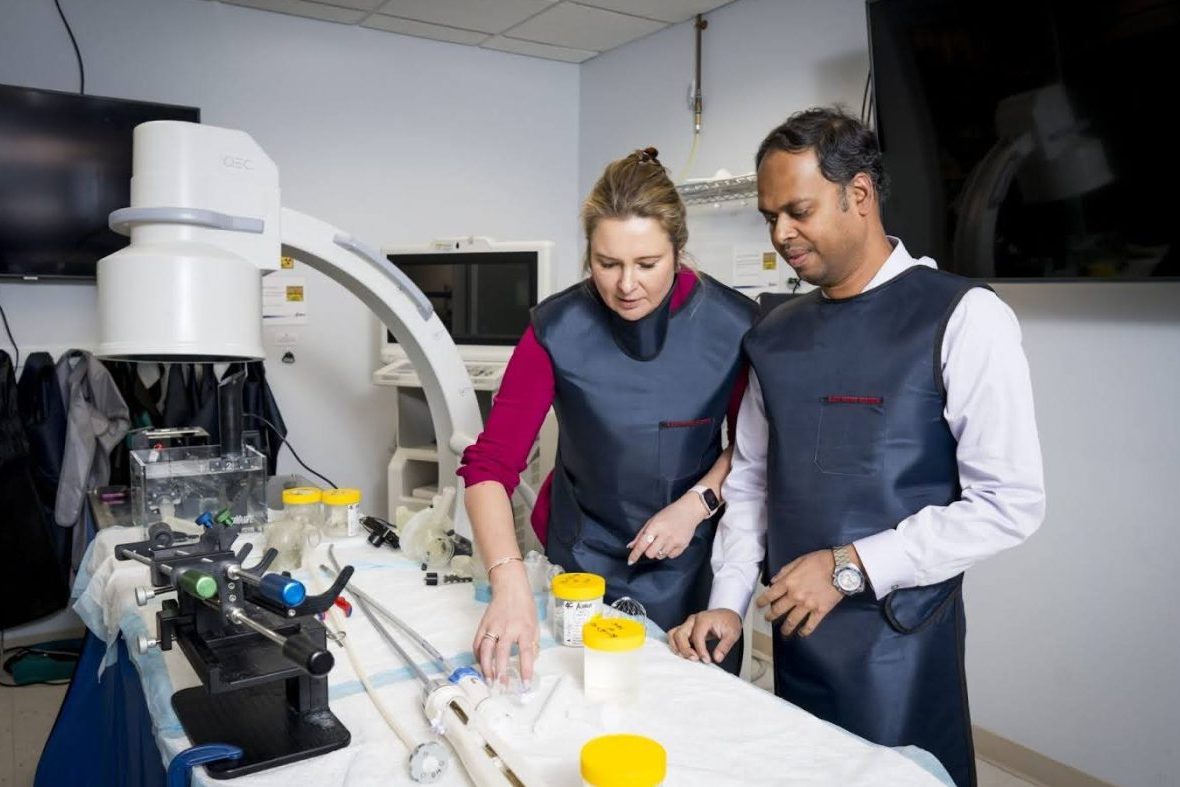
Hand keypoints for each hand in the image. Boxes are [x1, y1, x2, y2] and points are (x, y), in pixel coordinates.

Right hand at [471, 563, 538, 683]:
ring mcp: (493, 626)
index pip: (526, 652)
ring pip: (486, 649)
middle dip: (500, 671)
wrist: (510, 588)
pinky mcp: (483, 624)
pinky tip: (480, 664)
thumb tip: (531, 662)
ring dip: (486, 667)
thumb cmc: (525, 607)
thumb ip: (533, 644)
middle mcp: (508, 628)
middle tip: (501, 685)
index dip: (526, 669)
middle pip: (502, 652)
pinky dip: (477, 655)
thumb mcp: (535, 625)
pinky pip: (477, 642)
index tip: (525, 683)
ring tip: (488, 680)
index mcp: (525, 629)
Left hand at [626, 493, 708, 564]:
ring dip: (658, 551)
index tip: (630, 561)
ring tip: (663, 541)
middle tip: (652, 544)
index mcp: (655, 526)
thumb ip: (641, 534)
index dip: (635, 554)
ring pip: (660, 556)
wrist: (689, 511)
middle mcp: (665, 534)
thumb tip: (631, 546)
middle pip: (650, 553)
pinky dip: (668, 552)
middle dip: (648, 551)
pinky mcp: (683, 545)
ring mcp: (675, 541)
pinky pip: (671, 556)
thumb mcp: (652, 520)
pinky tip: (671, 543)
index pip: (642, 544)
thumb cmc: (669, 514)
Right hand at [667, 609, 741, 664]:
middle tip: (695, 659)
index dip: (700, 650)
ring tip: (686, 658)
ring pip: (673, 634)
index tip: (707, 660)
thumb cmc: (729, 622)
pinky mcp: (686, 629)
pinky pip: (674, 636)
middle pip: (680, 634)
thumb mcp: (732, 634)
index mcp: (704, 619)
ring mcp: (688, 624)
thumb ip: (724, 647)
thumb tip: (717, 658)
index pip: (697, 636)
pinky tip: (685, 654)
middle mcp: (692, 620)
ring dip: (676, 647)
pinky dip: (676, 646)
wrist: (727, 615)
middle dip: (685, 649)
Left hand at [756, 549, 844, 636]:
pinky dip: (805, 631)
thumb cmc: (820, 561)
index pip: (770, 595)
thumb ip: (784, 571)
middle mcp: (795, 596)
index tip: (758, 605)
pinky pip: (810, 625)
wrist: (841, 567)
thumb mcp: (799, 561)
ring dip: (785, 628)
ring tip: (783, 632)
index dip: (762, 601)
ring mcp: (808, 605)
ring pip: (792, 620)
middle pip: (778, 610)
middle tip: (767, 619)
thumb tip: (773, 581)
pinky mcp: (820, 611)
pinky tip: (801, 633)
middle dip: (770, 616)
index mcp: (789, 582)